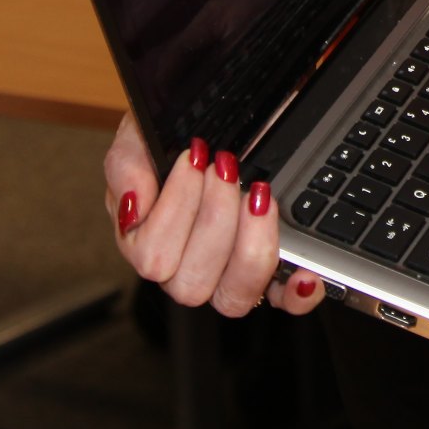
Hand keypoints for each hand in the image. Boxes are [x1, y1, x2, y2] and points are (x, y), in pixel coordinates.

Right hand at [102, 113, 321, 317]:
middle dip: (215, 217)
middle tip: (225, 168)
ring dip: (251, 245)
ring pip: (235, 296)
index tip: (192, 158)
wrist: (206, 126)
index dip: (176, 209)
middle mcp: (184, 271)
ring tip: (258, 194)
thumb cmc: (172, 140)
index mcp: (147, 246)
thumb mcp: (139, 140)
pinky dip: (293, 293)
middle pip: (193, 282)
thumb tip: (132, 206)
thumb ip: (126, 168)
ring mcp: (226, 278)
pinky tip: (303, 273)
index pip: (153, 260)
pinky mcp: (267, 276)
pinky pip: (280, 302)